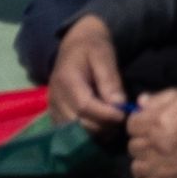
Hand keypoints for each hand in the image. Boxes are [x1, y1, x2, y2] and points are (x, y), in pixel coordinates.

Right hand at [46, 14, 128, 134]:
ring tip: (113, 123)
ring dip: (96, 132)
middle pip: (78, 123)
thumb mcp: (104, 55)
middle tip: (121, 120)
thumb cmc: (92, 47)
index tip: (123, 114)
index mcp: (66, 80)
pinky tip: (101, 126)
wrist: (74, 43)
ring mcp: (53, 107)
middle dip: (102, 126)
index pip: (84, 106)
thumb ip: (110, 80)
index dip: (105, 114)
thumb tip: (118, 104)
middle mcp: (56, 97)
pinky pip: (70, 132)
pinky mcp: (55, 114)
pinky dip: (87, 134)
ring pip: (74, 132)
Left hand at [128, 86, 176, 177]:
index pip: (130, 125)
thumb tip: (140, 103)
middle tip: (154, 138)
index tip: (148, 121)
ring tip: (155, 157)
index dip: (139, 121)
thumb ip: (160, 98)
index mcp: (156, 121)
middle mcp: (155, 146)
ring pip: (136, 168)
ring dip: (143, 161)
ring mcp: (162, 167)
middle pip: (132, 146)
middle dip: (141, 140)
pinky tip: (155, 173)